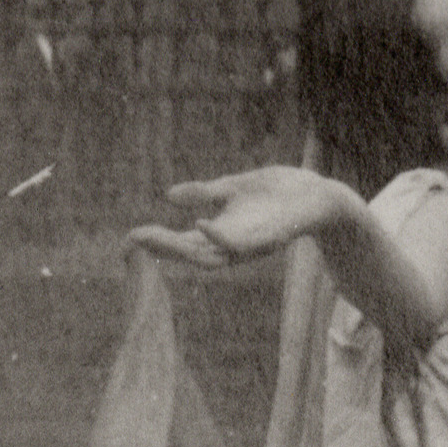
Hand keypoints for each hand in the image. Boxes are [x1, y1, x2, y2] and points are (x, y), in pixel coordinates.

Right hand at [127, 166, 354, 268]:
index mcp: (220, 234)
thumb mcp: (234, 188)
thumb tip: (169, 195)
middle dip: (160, 249)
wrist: (319, 195)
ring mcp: (249, 246)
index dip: (154, 243)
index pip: (179, 244)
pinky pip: (241, 245)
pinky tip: (201, 223)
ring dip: (181, 249)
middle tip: (133, 241)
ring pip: (209, 258)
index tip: (128, 238)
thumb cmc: (278, 192)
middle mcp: (231, 246)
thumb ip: (204, 193)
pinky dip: (219, 237)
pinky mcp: (269, 239)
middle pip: (188, 255)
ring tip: (154, 238)